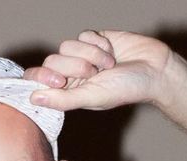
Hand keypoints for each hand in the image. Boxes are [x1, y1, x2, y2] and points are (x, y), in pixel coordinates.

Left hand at [24, 30, 175, 111]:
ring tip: (108, 64)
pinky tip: (111, 51)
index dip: (43, 78)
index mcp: (67, 93)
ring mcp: (82, 56)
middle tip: (95, 74)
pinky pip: (84, 35)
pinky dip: (98, 43)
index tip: (60, 80)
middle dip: (75, 65)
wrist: (153, 69)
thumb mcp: (92, 97)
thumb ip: (62, 99)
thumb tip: (33, 99)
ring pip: (67, 46)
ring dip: (90, 54)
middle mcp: (72, 75)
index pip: (39, 81)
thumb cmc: (125, 89)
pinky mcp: (94, 40)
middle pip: (52, 61)